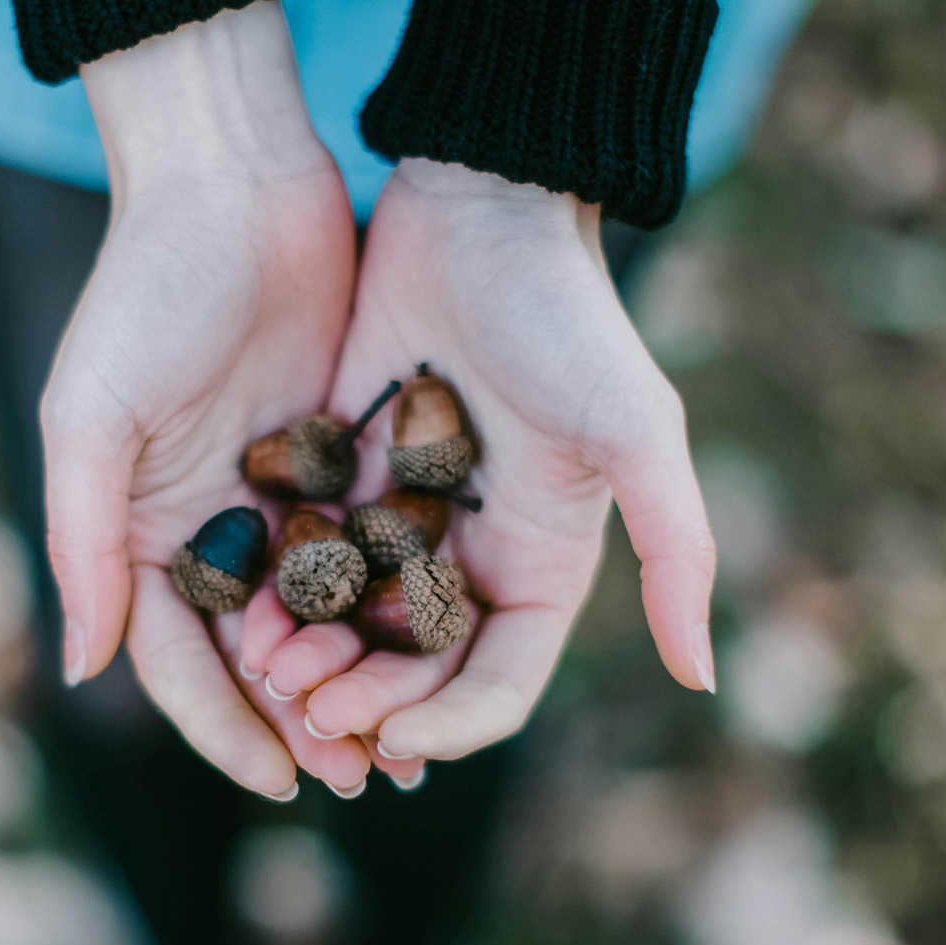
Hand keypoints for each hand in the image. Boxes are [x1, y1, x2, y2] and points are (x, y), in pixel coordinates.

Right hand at [42, 2, 371, 797]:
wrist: (233, 184)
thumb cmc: (145, 292)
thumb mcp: (91, 416)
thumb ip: (83, 542)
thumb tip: (83, 670)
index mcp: (140, 533)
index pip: (180, 661)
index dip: (226, 726)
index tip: (282, 780)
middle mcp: (207, 529)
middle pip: (255, 655)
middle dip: (303, 720)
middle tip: (360, 778)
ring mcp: (274, 497)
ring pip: (319, 617)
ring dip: (355, 679)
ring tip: (406, 741)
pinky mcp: (334, 460)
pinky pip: (365, 551)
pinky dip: (391, 606)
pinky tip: (434, 649)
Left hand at [247, 158, 716, 761]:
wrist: (479, 207)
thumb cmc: (566, 316)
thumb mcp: (636, 429)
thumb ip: (675, 549)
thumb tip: (703, 678)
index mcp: (539, 568)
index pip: (495, 686)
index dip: (447, 725)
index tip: (391, 737)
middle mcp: (468, 560)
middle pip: (412, 672)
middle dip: (365, 702)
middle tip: (308, 706)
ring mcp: (399, 523)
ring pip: (347, 627)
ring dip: (313, 660)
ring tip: (268, 668)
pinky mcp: (338, 478)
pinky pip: (301, 560)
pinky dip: (276, 595)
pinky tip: (242, 612)